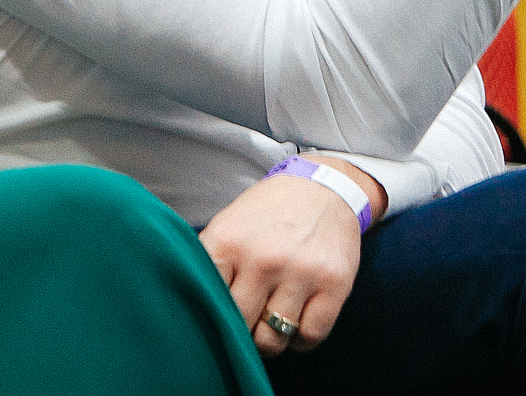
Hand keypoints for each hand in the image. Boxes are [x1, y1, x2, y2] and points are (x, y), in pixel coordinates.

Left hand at [199, 159, 383, 357]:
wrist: (325, 186)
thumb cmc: (269, 213)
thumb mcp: (229, 225)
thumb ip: (210, 265)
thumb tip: (190, 313)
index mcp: (228, 242)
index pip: (206, 303)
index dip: (211, 315)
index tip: (217, 313)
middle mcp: (263, 258)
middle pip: (239, 327)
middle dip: (240, 331)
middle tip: (246, 321)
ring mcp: (301, 272)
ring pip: (273, 340)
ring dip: (270, 339)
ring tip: (270, 323)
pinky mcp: (334, 284)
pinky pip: (310, 336)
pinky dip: (301, 339)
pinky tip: (297, 320)